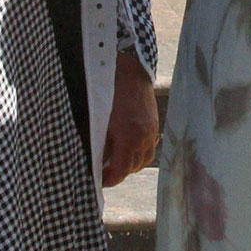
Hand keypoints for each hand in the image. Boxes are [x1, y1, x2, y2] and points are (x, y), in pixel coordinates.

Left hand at [101, 51, 158, 186]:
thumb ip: (100, 144)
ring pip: (144, 160)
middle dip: (118, 173)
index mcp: (129, 138)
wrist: (131, 69)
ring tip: (115, 162)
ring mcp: (151, 131)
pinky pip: (150, 147)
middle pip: (133, 168)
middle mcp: (144, 138)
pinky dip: (139, 153)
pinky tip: (129, 149)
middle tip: (103, 171)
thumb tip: (96, 161)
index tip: (98, 181)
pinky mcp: (154, 123)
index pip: (120, 171)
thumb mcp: (100, 121)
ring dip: (130, 164)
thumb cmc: (111, 92)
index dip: (109, 179)